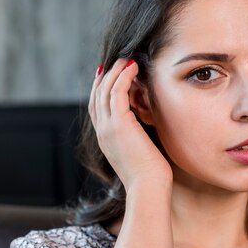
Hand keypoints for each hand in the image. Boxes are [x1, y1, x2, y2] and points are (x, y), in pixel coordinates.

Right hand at [88, 58, 172, 192]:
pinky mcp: (119, 124)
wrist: (147, 189)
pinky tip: (133, 68)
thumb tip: (147, 126)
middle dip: (105, 76)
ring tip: (127, 59)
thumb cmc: (150, 176)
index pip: (96, 108)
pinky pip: (116, 91)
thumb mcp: (140, 152)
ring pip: (105, 90)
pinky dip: (123, 76)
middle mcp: (102, 131)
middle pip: (96, 95)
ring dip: (115, 71)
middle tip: (117, 60)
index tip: (110, 74)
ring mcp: (108, 127)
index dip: (101, 89)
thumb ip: (138, 136)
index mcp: (105, 139)